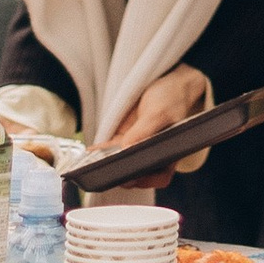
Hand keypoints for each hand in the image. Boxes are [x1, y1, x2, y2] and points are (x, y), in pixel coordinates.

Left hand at [95, 66, 215, 194]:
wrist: (164, 81)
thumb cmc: (171, 97)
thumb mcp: (159, 112)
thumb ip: (144, 132)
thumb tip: (126, 150)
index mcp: (170, 153)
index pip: (160, 177)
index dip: (146, 181)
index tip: (129, 179)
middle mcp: (154, 155)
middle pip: (138, 173)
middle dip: (122, 175)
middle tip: (107, 172)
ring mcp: (138, 147)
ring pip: (122, 162)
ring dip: (108, 164)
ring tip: (93, 165)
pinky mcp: (125, 138)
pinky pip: (112, 148)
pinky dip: (102, 151)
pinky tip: (91, 151)